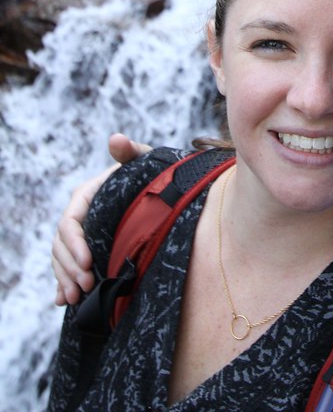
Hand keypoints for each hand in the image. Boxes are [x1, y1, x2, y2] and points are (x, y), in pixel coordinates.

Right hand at [52, 133, 150, 304]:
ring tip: (77, 297)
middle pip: (61, 245)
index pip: (70, 222)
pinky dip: (64, 284)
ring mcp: (83, 234)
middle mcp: (80, 215)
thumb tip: (116, 139)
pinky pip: (68, 268)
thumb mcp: (144, 161)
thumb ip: (130, 152)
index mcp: (87, 195)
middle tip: (86, 286)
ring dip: (65, 279)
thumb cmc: (152, 173)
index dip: (74, 243)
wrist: (163, 191)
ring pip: (62, 259)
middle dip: (69, 267)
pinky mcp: (88, 249)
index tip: (88, 262)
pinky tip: (64, 301)